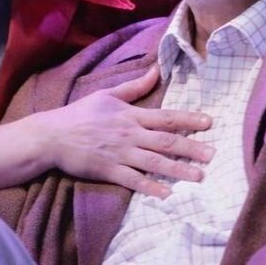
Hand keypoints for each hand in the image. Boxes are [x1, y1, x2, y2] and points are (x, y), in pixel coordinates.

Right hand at [38, 63, 212, 196]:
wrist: (52, 135)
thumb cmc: (79, 114)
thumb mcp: (107, 95)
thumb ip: (134, 86)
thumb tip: (156, 70)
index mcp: (131, 115)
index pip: (166, 117)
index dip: (189, 119)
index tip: (210, 123)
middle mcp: (130, 134)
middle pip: (167, 141)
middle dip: (192, 147)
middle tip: (214, 155)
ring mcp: (120, 153)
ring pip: (155, 161)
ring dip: (178, 169)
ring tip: (199, 176)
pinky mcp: (109, 170)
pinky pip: (134, 180)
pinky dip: (150, 187)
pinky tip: (166, 194)